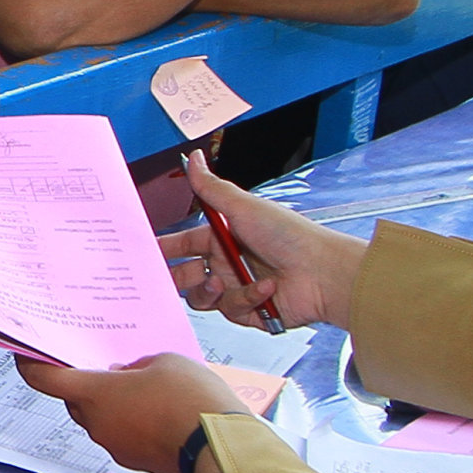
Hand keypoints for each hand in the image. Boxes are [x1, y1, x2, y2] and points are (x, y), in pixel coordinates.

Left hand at [16, 352, 247, 472]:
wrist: (218, 448)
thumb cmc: (191, 399)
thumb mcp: (164, 361)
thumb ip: (136, 366)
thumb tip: (127, 378)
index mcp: (95, 394)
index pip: (46, 380)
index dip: (31, 365)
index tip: (25, 355)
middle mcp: (97, 424)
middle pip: (75, 400)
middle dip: (87, 383)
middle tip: (107, 365)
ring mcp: (115, 446)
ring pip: (101, 419)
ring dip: (113, 403)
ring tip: (145, 386)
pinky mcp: (135, 461)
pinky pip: (122, 435)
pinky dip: (131, 421)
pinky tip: (158, 409)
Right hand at [159, 152, 363, 331]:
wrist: (322, 272)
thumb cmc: (290, 236)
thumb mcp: (244, 207)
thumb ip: (211, 187)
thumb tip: (194, 159)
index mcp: (224, 238)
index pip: (184, 245)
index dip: (166, 250)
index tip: (150, 255)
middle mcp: (228, 264)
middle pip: (187, 278)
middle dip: (178, 279)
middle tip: (170, 280)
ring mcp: (238, 289)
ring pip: (203, 299)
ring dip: (211, 291)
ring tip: (224, 281)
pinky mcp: (250, 312)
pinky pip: (230, 312)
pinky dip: (247, 299)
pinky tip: (266, 287)